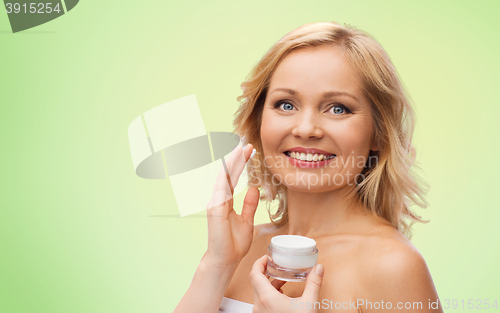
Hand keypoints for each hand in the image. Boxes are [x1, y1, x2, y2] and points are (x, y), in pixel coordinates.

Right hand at [204, 143, 259, 268]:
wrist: (226, 260)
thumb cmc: (233, 244)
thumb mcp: (246, 220)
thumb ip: (249, 204)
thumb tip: (253, 188)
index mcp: (225, 201)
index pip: (232, 177)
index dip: (240, 163)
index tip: (249, 150)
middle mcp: (218, 199)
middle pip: (227, 173)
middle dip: (236, 158)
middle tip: (246, 144)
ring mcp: (215, 203)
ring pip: (223, 177)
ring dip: (232, 163)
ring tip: (240, 149)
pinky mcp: (215, 209)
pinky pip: (220, 189)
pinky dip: (225, 177)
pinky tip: (231, 166)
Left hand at [250, 255, 324, 312]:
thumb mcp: (309, 304)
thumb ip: (314, 284)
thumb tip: (319, 269)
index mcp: (267, 298)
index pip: (254, 274)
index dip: (259, 262)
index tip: (267, 257)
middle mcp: (259, 306)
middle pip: (255, 281)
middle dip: (265, 271)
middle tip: (274, 264)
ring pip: (258, 292)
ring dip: (268, 283)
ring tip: (281, 278)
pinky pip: (262, 301)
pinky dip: (269, 293)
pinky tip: (282, 294)